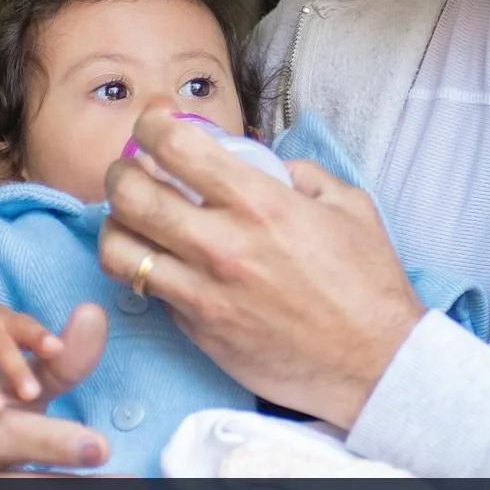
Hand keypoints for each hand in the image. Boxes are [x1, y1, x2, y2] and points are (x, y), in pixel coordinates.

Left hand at [98, 104, 426, 427]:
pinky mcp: (197, 329)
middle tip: (132, 169)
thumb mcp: (349, 206)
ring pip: (118, 248)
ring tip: (131, 218)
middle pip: (130, 194)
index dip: (152, 125)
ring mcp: (203, 291)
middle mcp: (222, 245)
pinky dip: (144, 268)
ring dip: (116, 224)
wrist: (374, 364)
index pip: (176, 148)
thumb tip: (266, 162)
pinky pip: (148, 290)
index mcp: (260, 204)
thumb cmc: (366, 285)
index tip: (155, 124)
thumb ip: (302, 174)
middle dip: (120, 171)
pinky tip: (163, 260)